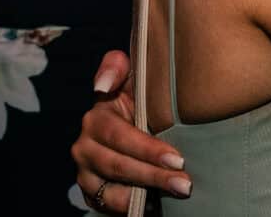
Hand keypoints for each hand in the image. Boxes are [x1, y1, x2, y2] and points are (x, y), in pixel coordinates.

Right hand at [72, 50, 191, 213]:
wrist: (137, 126)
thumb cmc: (143, 100)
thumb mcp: (132, 80)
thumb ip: (116, 67)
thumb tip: (100, 85)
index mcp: (96, 117)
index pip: (120, 136)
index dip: (148, 149)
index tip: (177, 159)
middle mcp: (85, 146)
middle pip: (119, 165)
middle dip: (155, 175)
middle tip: (185, 182)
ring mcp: (86, 172)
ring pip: (114, 189)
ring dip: (147, 193)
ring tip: (178, 192)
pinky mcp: (91, 193)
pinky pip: (107, 204)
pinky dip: (130, 206)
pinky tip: (155, 204)